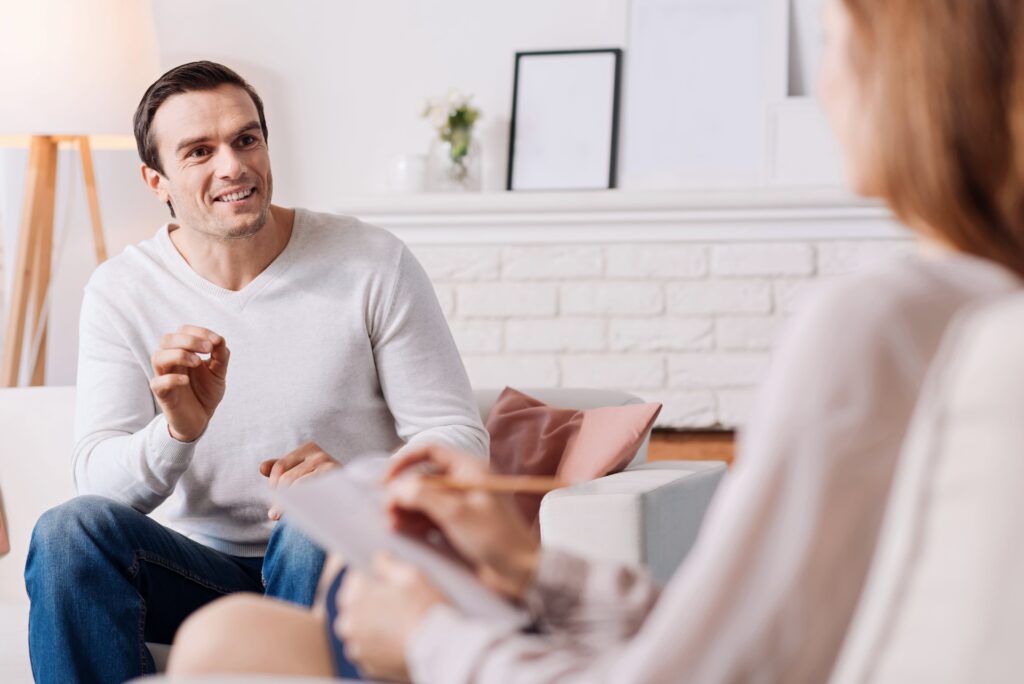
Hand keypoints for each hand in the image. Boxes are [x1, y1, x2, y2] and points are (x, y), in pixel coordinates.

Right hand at [149, 325, 228, 441]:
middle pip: (167, 339)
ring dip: (179, 355)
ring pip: (158, 357)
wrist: (200, 419)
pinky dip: (172, 379)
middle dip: (188, 339)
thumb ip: (221, 356)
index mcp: (183, 352)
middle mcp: (171, 362)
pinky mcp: (163, 394)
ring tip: (198, 362)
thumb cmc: (206, 392)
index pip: (183, 331)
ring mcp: (164, 377)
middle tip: (208, 349)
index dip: (199, 332)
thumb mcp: (218, 373)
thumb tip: (220, 339)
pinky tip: (186, 381)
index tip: (216, 341)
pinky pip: (158, 382)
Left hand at [260, 442, 340, 519]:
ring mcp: (329, 467)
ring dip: (288, 505)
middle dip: (279, 498)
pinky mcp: (336, 483)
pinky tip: (302, 513)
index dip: (273, 486)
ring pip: (298, 488)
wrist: (351, 497)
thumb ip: (282, 469)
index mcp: (309, 448)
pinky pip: (311, 496)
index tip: (273, 499)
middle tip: (274, 515)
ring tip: (283, 515)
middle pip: (287, 478)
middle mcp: (319, 454)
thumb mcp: (301, 472)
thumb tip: (262, 467)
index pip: (279, 467)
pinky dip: (303, 505)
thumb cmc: (321, 485)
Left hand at [337, 553, 446, 681]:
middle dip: (370, 603)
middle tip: (397, 604)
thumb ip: (389, 564)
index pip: (353, 579)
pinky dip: (380, 646)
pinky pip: (369, 651)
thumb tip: (379, 558)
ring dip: (373, 626)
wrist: (442, 650)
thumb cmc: (428, 610)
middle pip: (353, 606)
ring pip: (360, 631)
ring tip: (401, 625)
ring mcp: (357, 647)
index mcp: (356, 595)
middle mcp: (349, 623)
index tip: (387, 584)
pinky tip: (400, 641)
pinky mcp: (368, 667)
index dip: (372, 579)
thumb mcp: (412, 575)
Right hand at [386, 444, 540, 600]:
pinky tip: (401, 530)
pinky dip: (414, 522)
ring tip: (391, 523)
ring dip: (406, 508)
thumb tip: (396, 489)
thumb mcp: (456, 513)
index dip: (406, 460)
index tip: (387, 478)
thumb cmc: (497, 537)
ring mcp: (460, 505)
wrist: (520, 572)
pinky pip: (429, 518)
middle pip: (424, 478)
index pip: (431, 452)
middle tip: (388, 509)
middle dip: (403, 491)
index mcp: (470, 469)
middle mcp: (464, 483)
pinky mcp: (457, 526)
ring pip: (424, 499)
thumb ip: (423, 496)